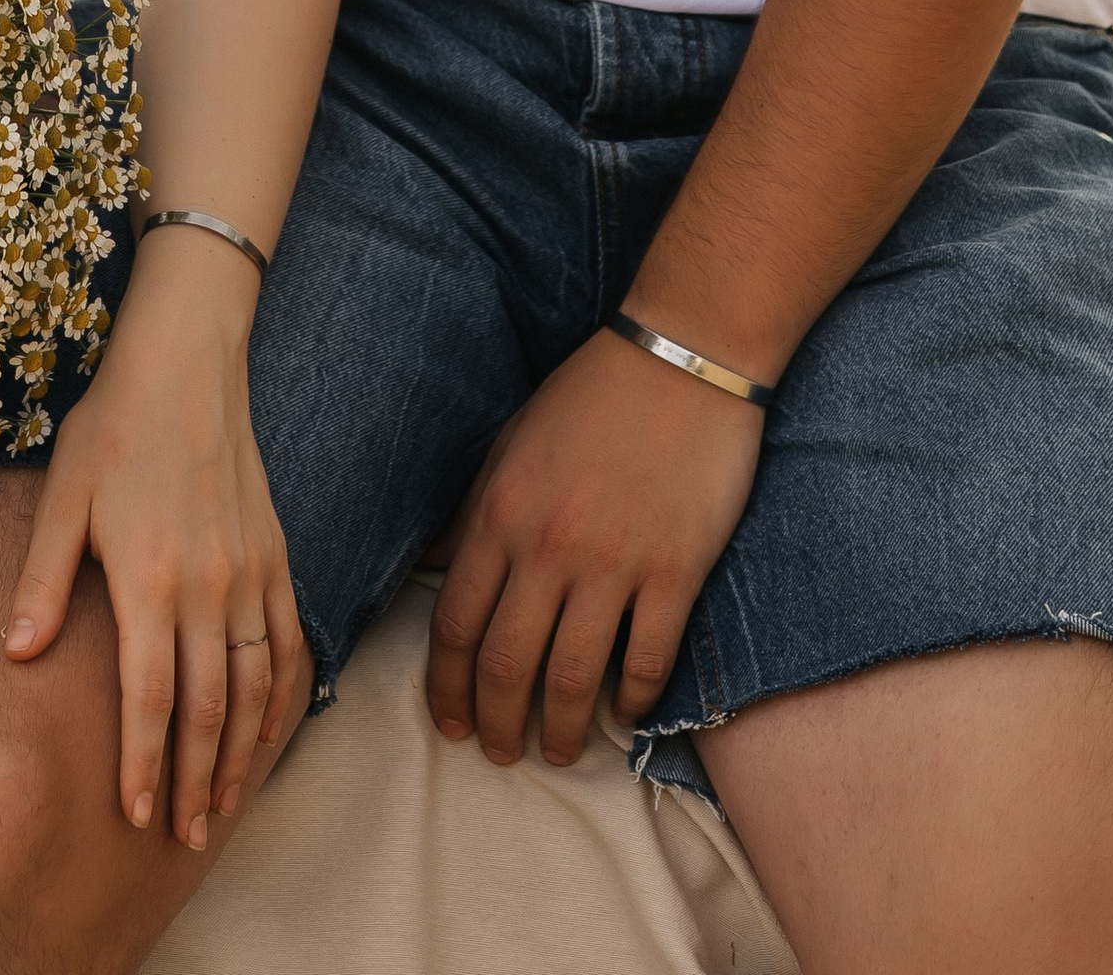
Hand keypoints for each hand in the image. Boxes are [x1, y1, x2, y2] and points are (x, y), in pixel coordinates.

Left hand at [1, 239, 306, 850]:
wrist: (187, 363)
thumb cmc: (114, 427)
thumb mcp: (63, 496)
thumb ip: (43, 580)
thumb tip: (16, 654)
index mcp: (150, 581)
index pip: (148, 700)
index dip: (142, 766)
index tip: (135, 820)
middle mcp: (208, 588)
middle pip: (207, 710)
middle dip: (194, 782)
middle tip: (185, 839)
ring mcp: (251, 574)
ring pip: (253, 688)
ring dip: (238, 756)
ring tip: (222, 808)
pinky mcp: (275, 556)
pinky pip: (288, 644)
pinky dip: (282, 697)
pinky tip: (268, 734)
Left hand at [426, 325, 763, 767]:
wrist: (681, 359)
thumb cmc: (590, 397)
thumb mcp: (510, 444)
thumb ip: (470, 513)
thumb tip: (431, 568)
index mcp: (500, 512)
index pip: (456, 624)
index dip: (447, 687)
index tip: (451, 724)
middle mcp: (548, 546)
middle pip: (508, 665)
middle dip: (497, 723)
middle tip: (501, 753)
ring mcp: (614, 562)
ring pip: (574, 678)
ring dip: (563, 730)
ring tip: (561, 752)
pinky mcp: (676, 571)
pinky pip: (647, 659)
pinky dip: (633, 700)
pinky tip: (625, 712)